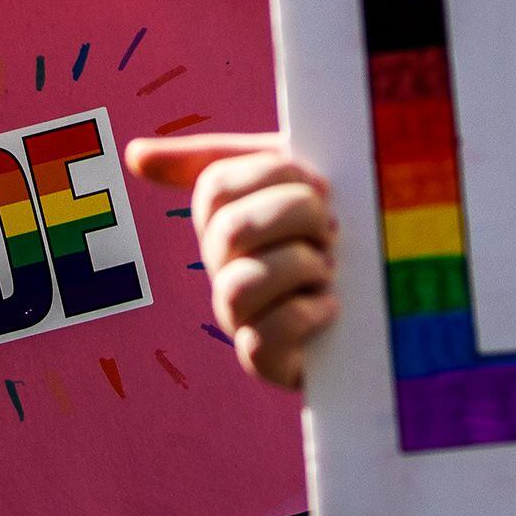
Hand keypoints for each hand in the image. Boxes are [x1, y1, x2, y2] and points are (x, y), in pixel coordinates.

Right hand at [121, 132, 337, 387]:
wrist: (383, 293)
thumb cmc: (331, 230)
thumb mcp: (289, 180)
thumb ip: (221, 159)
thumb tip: (133, 155)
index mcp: (222, 218)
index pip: (215, 186)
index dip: (274, 174)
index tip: (321, 183)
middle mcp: (220, 267)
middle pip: (231, 229)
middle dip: (296, 217)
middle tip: (333, 227)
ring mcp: (236, 315)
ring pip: (240, 286)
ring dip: (300, 267)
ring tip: (328, 269)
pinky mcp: (263, 360)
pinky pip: (262, 338)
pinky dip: (306, 314)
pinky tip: (331, 305)